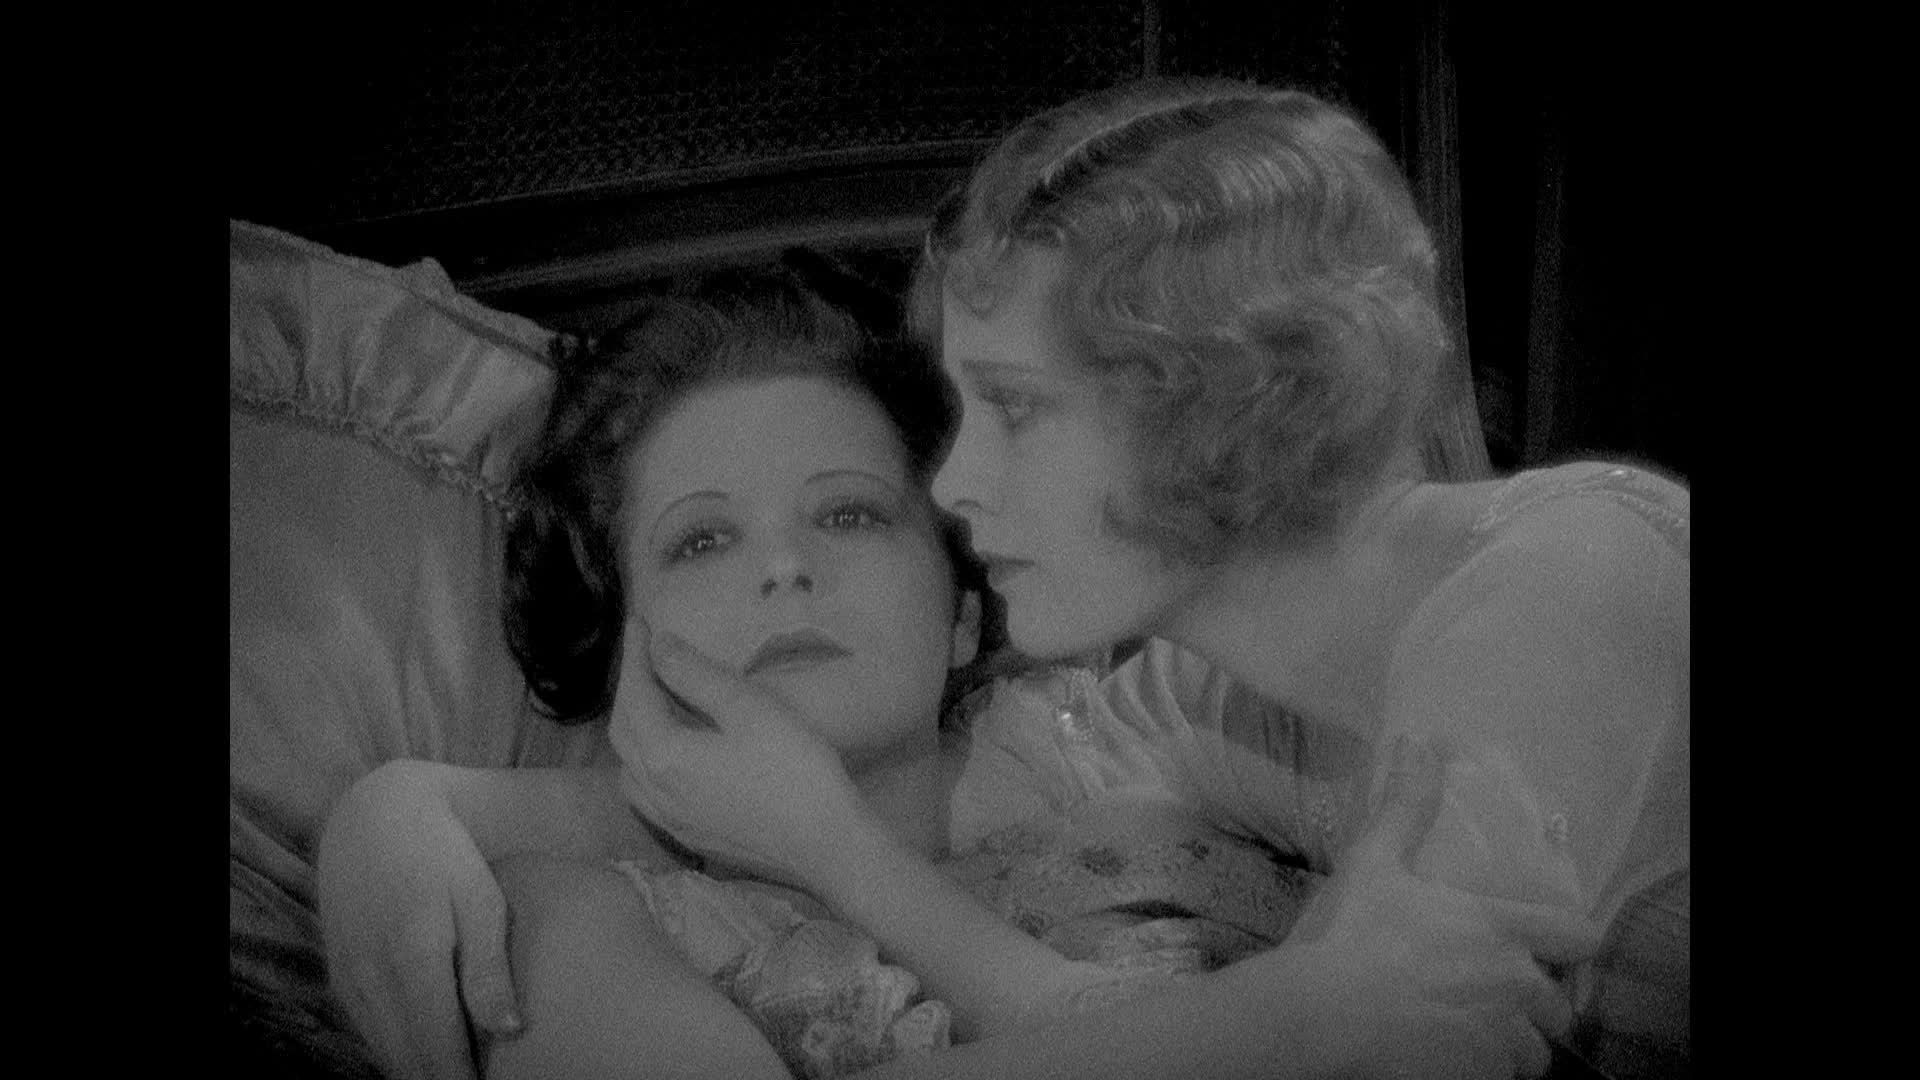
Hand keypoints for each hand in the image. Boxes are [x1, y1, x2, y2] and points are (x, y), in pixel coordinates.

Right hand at [316, 760, 521, 1079]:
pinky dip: (401, 1049)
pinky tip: (435, 1047)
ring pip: (387, 1053)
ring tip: (468, 1069)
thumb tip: (511, 1030)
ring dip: (423, 1068)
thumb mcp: (480, 897)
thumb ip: (490, 966)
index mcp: (414, 955)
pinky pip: (371, 1034)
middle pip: (410, 1061)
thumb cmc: (444, 855)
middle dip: (448, 1079)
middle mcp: (372, 975)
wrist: (374, 819)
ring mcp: (350, 979)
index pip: (439, 1049)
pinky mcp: (340, 979)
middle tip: (489, 1079)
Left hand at [607, 617, 870, 887]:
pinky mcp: (690, 838)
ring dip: (633, 728)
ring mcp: (670, 820)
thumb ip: (697, 675)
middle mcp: (654, 792)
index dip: (634, 655)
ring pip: (630, 767)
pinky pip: (647, 793)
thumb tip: (658, 645)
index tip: (637, 621)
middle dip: (630, 689)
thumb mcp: (750, 709)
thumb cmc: (795, 771)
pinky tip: (671, 755)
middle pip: (623, 731)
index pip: (634, 694)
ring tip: (655, 701)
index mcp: (663, 756)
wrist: (828, 848)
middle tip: (645, 655)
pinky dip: (646, 762)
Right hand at [1290, 737, 1602, 1078]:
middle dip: (1532, 1004)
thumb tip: (1416, 742)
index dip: (1571, 942)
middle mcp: (1516, 986)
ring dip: (1513, 1045)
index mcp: (1500, 929)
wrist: (1318, 1015)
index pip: (1580, 937)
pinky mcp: (1480, 1079)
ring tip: (1472, 1037)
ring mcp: (1501, 1039)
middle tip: (1490, 998)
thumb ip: (1406, 805)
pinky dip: (1484, 1073)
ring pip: (1535, 1053)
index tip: (1548, 948)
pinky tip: (1448, 1060)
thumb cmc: (1347, 935)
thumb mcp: (1374, 861)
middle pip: (1559, 1006)